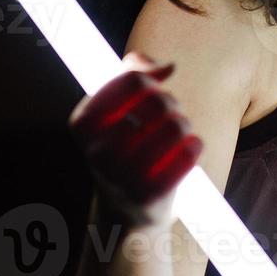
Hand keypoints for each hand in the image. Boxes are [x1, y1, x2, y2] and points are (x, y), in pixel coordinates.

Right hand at [68, 51, 203, 227]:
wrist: (124, 209)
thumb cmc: (124, 145)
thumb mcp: (115, 108)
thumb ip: (133, 72)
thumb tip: (167, 67)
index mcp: (82, 123)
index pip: (133, 80)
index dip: (151, 80)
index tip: (154, 89)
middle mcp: (96, 151)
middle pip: (159, 102)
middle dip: (171, 103)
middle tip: (168, 115)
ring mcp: (121, 177)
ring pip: (177, 126)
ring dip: (184, 125)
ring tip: (178, 134)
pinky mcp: (149, 196)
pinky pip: (189, 154)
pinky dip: (194, 146)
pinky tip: (187, 150)